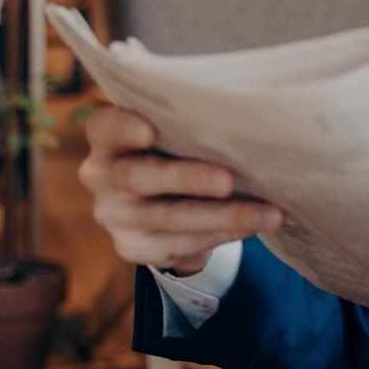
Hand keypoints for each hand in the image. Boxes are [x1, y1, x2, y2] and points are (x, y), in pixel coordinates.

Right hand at [78, 107, 283, 275]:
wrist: (164, 200)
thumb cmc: (176, 148)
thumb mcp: (174, 131)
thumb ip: (190, 124)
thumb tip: (247, 121)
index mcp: (106, 137)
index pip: (105, 127)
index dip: (124, 128)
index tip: (149, 130)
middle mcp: (101, 176)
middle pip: (139, 177)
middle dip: (187, 178)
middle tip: (228, 180)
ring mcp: (114, 216)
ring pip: (170, 218)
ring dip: (224, 216)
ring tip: (268, 213)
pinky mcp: (132, 247)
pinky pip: (180, 244)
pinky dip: (222, 234)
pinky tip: (252, 226)